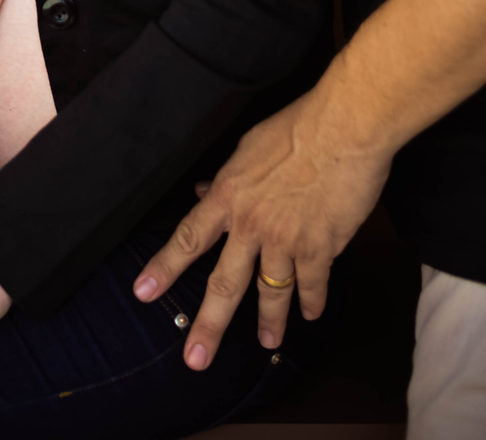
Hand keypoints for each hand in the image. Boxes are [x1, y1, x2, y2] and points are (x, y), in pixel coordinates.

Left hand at [133, 82, 391, 367]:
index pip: (188, 238)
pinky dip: (312, 302)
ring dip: (268, 322)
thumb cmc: (296, 128)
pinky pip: (312, 284)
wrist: (342, 128)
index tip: (143, 293)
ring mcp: (286, 239)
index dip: (164, 267)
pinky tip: (311, 314)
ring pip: (270, 291)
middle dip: (208, 324)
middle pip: (224, 283)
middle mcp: (252, 224)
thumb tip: (205, 190)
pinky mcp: (321, 247)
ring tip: (266, 343)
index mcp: (228, 195)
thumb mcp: (248, 147)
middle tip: (195, 358)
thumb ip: (227, 176)